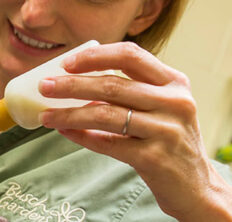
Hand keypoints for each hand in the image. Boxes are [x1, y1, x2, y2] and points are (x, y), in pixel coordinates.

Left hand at [38, 42, 231, 220]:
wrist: (195, 185)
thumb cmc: (168, 139)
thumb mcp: (161, 106)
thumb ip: (130, 91)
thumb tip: (75, 82)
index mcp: (173, 81)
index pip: (130, 55)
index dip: (94, 56)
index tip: (65, 63)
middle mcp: (174, 101)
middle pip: (112, 85)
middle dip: (71, 85)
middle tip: (44, 87)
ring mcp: (166, 130)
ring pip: (105, 114)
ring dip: (69, 114)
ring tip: (46, 115)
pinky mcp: (155, 158)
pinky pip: (108, 143)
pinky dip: (82, 136)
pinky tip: (64, 132)